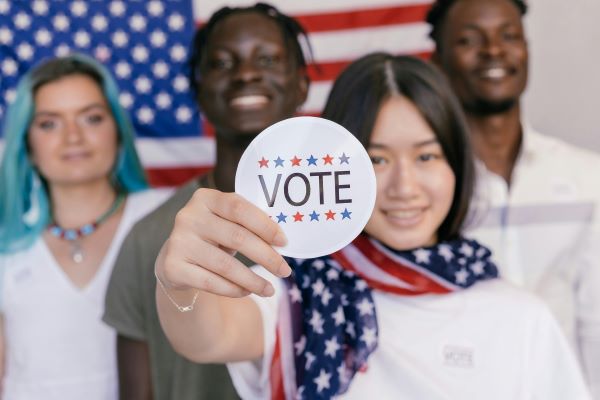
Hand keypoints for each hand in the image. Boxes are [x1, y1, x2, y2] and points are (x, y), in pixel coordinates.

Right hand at [156, 188, 290, 297]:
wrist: (176, 258)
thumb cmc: (213, 236)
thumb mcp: (227, 222)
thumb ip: (249, 223)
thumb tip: (282, 241)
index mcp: (205, 198)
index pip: (240, 208)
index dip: (265, 226)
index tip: (284, 243)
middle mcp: (188, 216)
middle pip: (237, 237)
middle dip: (266, 257)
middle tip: (285, 271)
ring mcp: (178, 241)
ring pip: (226, 265)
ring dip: (253, 280)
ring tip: (270, 289)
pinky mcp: (172, 266)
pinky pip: (211, 282)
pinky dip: (233, 289)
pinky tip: (247, 292)